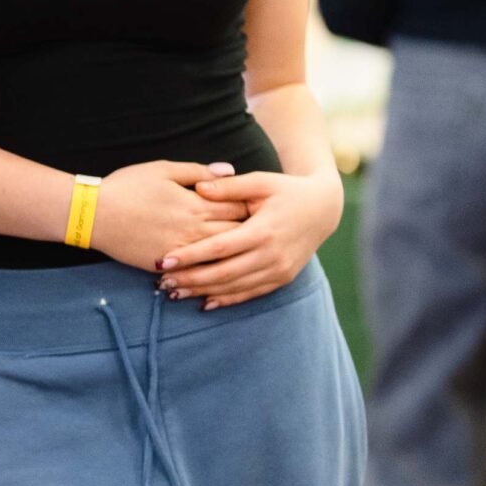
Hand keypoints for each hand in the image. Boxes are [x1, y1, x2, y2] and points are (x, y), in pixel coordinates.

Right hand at [93, 161, 247, 276]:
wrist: (94, 214)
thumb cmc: (127, 186)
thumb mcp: (164, 169)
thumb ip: (199, 171)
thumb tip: (230, 171)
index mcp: (196, 204)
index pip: (239, 208)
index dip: (253, 207)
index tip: (261, 206)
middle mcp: (193, 230)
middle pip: (237, 235)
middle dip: (251, 233)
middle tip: (261, 231)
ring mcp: (181, 251)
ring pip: (220, 258)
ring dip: (235, 255)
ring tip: (246, 252)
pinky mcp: (166, 265)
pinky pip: (197, 272)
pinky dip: (211, 271)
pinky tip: (220, 270)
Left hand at [159, 168, 341, 308]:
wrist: (323, 209)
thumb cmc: (286, 191)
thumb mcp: (261, 182)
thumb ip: (229, 187)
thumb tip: (198, 187)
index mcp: (263, 230)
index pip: (219, 248)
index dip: (190, 256)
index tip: (164, 260)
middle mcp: (272, 255)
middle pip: (223, 273)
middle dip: (190, 279)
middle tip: (162, 282)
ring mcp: (278, 270)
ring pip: (234, 287)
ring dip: (203, 292)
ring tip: (174, 293)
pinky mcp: (282, 278)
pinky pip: (250, 293)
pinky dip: (226, 299)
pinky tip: (204, 303)